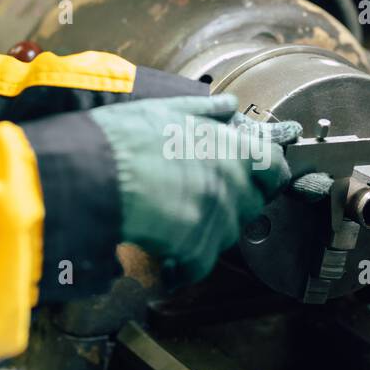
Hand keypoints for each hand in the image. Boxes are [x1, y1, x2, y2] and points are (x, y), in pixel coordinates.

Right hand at [88, 94, 300, 284]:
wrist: (92, 173)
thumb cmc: (124, 139)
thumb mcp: (168, 109)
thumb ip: (206, 110)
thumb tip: (229, 105)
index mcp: (232, 148)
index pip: (276, 168)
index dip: (268, 176)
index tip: (257, 181)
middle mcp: (232, 184)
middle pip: (252, 205)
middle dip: (232, 206)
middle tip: (200, 202)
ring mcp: (216, 218)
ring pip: (226, 235)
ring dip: (206, 233)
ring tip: (174, 223)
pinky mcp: (195, 248)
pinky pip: (200, 264)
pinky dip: (183, 265)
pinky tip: (164, 256)